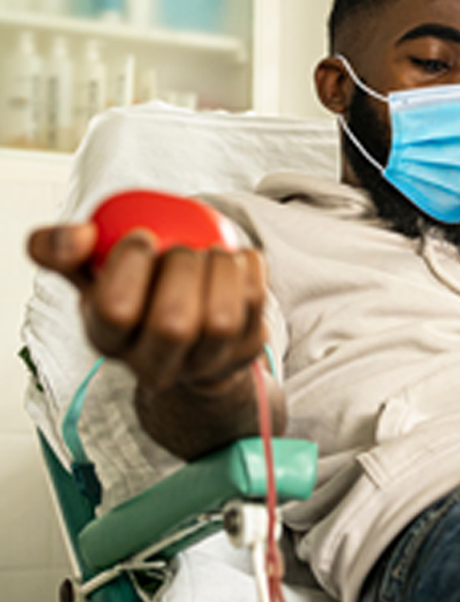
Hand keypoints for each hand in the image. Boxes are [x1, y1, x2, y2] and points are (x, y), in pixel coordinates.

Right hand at [28, 222, 266, 391]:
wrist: (190, 334)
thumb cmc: (138, 293)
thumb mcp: (91, 271)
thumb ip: (61, 249)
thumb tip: (79, 236)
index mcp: (107, 339)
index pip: (116, 311)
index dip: (131, 263)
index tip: (143, 236)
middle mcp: (155, 364)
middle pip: (173, 325)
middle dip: (182, 268)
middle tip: (182, 247)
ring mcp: (204, 363)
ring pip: (222, 320)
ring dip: (220, 268)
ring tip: (211, 252)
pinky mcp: (245, 350)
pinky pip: (255, 302)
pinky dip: (248, 267)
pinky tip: (234, 260)